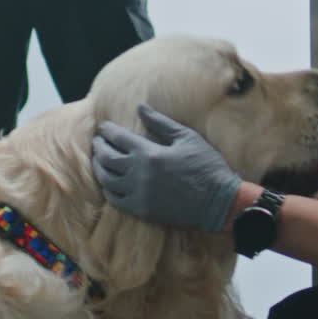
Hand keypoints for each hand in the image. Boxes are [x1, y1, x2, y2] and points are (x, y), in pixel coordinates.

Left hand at [92, 104, 240, 231]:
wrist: (219, 201)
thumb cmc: (206, 165)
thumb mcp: (186, 137)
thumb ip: (160, 123)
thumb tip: (140, 108)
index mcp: (149, 153)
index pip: (117, 138)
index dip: (107, 131)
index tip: (104, 127)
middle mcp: (139, 174)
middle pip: (106, 158)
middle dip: (99, 147)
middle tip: (98, 141)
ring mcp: (139, 194)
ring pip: (106, 180)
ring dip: (99, 168)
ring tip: (100, 160)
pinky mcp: (142, 211)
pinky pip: (115, 200)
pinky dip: (108, 189)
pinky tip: (109, 183)